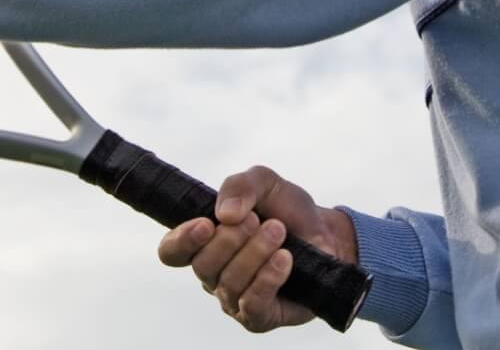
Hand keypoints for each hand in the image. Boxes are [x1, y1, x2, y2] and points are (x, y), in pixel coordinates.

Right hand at [157, 166, 357, 333]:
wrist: (327, 236)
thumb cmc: (288, 210)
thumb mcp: (265, 182)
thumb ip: (240, 186)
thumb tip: (223, 214)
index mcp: (205, 241)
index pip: (172, 251)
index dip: (182, 240)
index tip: (207, 224)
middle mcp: (213, 273)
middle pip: (203, 265)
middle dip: (232, 239)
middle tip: (259, 220)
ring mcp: (234, 298)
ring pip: (229, 282)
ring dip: (256, 253)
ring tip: (279, 233)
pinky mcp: (258, 317)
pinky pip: (252, 304)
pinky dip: (268, 277)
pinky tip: (285, 259)